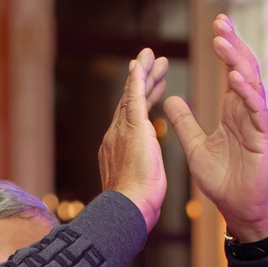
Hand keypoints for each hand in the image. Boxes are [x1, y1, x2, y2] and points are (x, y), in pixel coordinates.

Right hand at [97, 48, 170, 231]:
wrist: (126, 210)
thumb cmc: (136, 206)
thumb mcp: (139, 185)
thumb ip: (140, 174)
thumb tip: (144, 178)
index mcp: (117, 149)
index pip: (130, 118)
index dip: (141, 99)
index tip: (150, 85)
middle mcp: (114, 136)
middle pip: (128, 101)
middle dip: (141, 81)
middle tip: (151, 62)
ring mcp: (120, 131)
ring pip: (132, 96)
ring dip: (142, 74)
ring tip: (153, 56)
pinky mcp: (132, 129)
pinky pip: (134, 99)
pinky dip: (137, 80)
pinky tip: (141, 64)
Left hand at [163, 14, 267, 242]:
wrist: (239, 210)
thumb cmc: (223, 181)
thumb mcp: (195, 147)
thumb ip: (185, 122)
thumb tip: (170, 98)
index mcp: (234, 110)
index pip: (230, 71)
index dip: (224, 48)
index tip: (215, 25)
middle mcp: (248, 112)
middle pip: (243, 69)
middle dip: (232, 44)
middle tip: (220, 21)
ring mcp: (258, 123)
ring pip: (251, 84)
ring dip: (238, 61)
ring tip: (223, 42)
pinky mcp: (263, 139)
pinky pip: (256, 111)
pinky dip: (247, 93)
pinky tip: (236, 79)